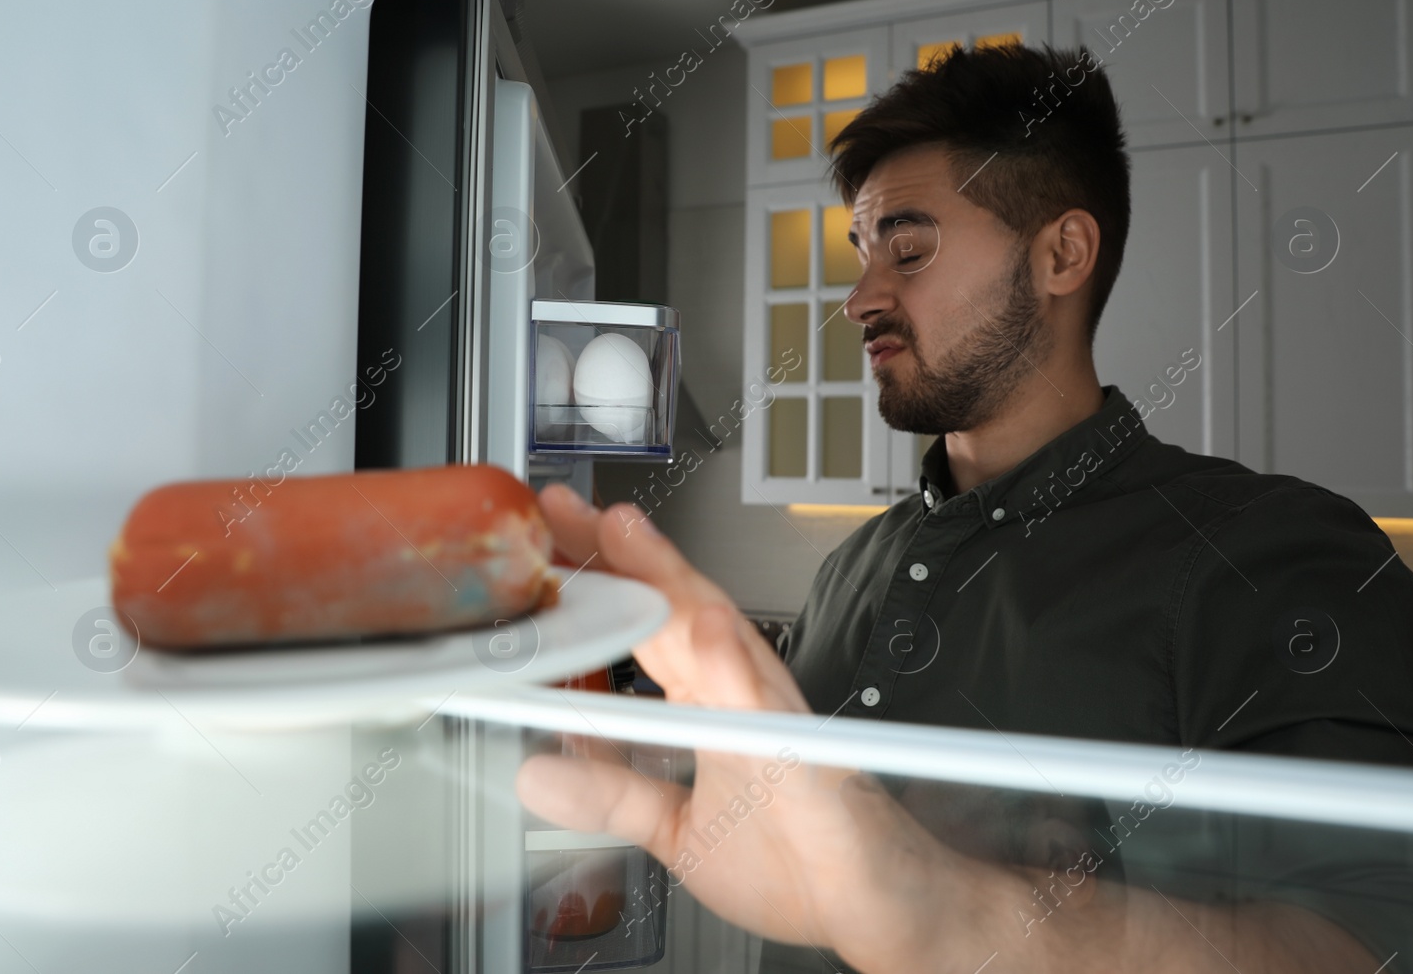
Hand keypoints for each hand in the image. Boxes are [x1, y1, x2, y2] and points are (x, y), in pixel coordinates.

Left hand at [518, 487, 1020, 971]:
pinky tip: (707, 628)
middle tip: (564, 508)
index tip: (548, 547)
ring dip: (668, 579)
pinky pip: (769, 703)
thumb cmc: (798, 863)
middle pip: (669, 607)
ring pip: (715, 630)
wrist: (875, 905)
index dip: (598, 584)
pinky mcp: (806, 752)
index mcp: (708, 703)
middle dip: (615, 555)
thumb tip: (538, 772)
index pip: (643, 626)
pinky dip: (736, 666)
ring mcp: (772, 715)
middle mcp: (738, 694)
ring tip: (623, 532)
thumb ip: (613, 794)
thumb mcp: (675, 829)